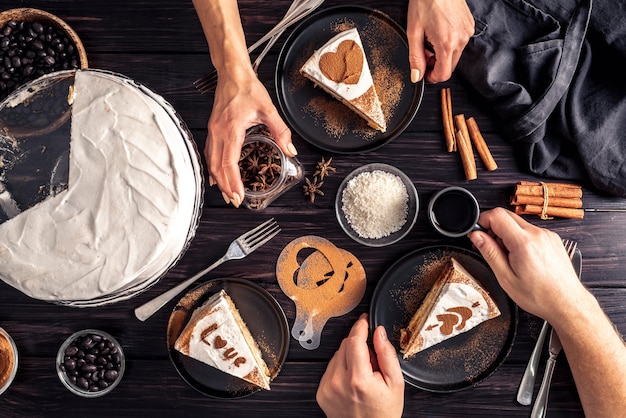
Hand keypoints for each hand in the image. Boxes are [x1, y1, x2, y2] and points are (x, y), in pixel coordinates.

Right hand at [205, 69, 294, 205]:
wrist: (232, 73)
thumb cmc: (247, 88)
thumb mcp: (268, 109)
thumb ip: (280, 131)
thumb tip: (290, 150)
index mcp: (231, 129)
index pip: (229, 163)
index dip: (233, 182)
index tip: (238, 195)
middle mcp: (218, 132)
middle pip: (217, 167)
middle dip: (225, 187)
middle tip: (234, 202)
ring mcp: (213, 131)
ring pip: (211, 161)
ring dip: (218, 180)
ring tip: (226, 194)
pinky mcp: (213, 128)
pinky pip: (209, 152)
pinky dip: (212, 167)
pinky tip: (216, 176)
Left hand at [316, 313, 403, 417]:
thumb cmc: (383, 413)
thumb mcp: (395, 383)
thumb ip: (387, 354)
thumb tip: (379, 332)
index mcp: (358, 379)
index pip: (354, 340)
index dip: (360, 326)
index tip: (364, 320)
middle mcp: (338, 382)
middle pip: (345, 345)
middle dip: (359, 345)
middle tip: (372, 360)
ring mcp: (327, 388)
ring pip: (337, 354)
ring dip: (349, 356)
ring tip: (363, 374)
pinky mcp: (321, 392)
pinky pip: (330, 368)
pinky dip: (341, 368)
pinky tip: (352, 381)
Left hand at [407, 0, 473, 82]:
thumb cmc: (425, 2)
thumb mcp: (413, 32)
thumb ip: (415, 57)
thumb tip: (416, 76)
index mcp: (447, 43)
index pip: (443, 74)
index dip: (431, 77)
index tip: (424, 72)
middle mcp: (461, 40)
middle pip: (449, 67)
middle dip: (435, 65)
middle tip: (424, 52)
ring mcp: (467, 33)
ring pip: (454, 56)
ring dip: (442, 54)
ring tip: (430, 38)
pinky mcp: (469, 26)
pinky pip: (459, 43)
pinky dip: (449, 43)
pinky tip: (439, 31)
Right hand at [468, 208, 584, 324]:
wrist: (567, 303)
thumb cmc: (539, 295)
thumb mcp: (506, 278)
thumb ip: (489, 252)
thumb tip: (476, 236)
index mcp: (524, 243)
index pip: (497, 215)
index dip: (482, 221)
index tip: (477, 233)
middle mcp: (538, 234)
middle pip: (507, 215)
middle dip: (493, 227)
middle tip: (489, 246)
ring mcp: (547, 235)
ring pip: (518, 224)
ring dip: (507, 234)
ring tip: (507, 256)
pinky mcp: (552, 239)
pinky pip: (530, 231)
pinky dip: (520, 238)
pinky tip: (520, 257)